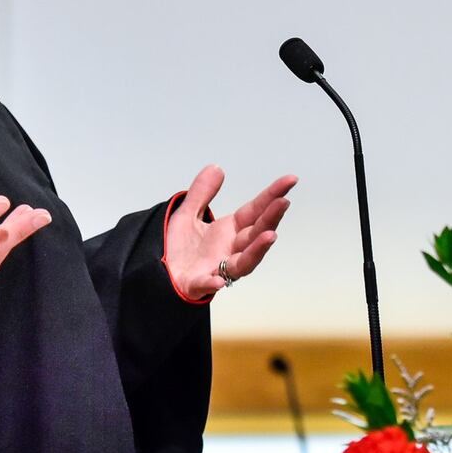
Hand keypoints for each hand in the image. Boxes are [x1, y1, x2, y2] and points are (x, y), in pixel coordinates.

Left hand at [165, 165, 296, 300]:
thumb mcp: (187, 214)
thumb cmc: (179, 249)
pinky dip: (213, 283)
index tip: (291, 180)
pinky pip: (207, 284)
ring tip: (270, 235)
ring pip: (244, 262)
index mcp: (229, 230)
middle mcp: (230, 249)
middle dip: (270, 218)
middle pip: (255, 233)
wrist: (160, 274)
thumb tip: (216, 168)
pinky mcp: (198, 284)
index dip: (272, 195)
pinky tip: (218, 282)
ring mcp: (218, 268)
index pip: (255, 211)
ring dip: (257, 250)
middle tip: (283, 202)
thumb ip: (201, 194)